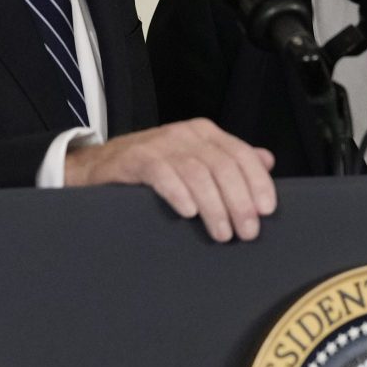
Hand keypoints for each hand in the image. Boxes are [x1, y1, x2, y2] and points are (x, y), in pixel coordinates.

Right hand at [64, 118, 275, 242]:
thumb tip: (267, 161)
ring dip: (214, 206)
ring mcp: (160, 144)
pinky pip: (162, 173)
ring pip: (197, 173)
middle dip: (239, 201)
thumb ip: (229, 160)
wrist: (99, 166)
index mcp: (205, 133)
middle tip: (247, 232)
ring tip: (222, 233)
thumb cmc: (154, 168)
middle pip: (222, 166)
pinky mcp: (136, 158)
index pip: (241, 154)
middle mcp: (185, 134)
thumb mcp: (194, 159)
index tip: (267, 210)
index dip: (257, 182)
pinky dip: (178, 193)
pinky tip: (188, 212)